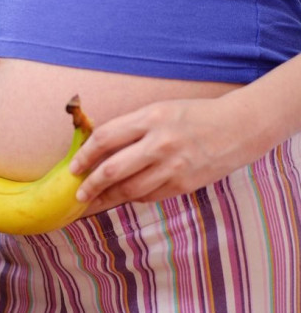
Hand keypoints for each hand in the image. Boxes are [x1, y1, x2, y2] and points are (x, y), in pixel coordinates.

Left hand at [69, 96, 264, 212]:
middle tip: (78, 193)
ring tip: (93, 202)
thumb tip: (98, 148)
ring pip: (129, 189)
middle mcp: (159, 142)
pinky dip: (133, 197)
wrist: (239, 127)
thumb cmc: (194, 115)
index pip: (105, 138)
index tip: (73, 167)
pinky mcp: (184, 184)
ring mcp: (173, 166)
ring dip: (107, 198)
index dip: (84, 155)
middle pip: (112, 169)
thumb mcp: (159, 110)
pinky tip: (124, 197)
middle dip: (90, 184)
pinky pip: (150, 195)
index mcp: (150, 118)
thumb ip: (131, 127)